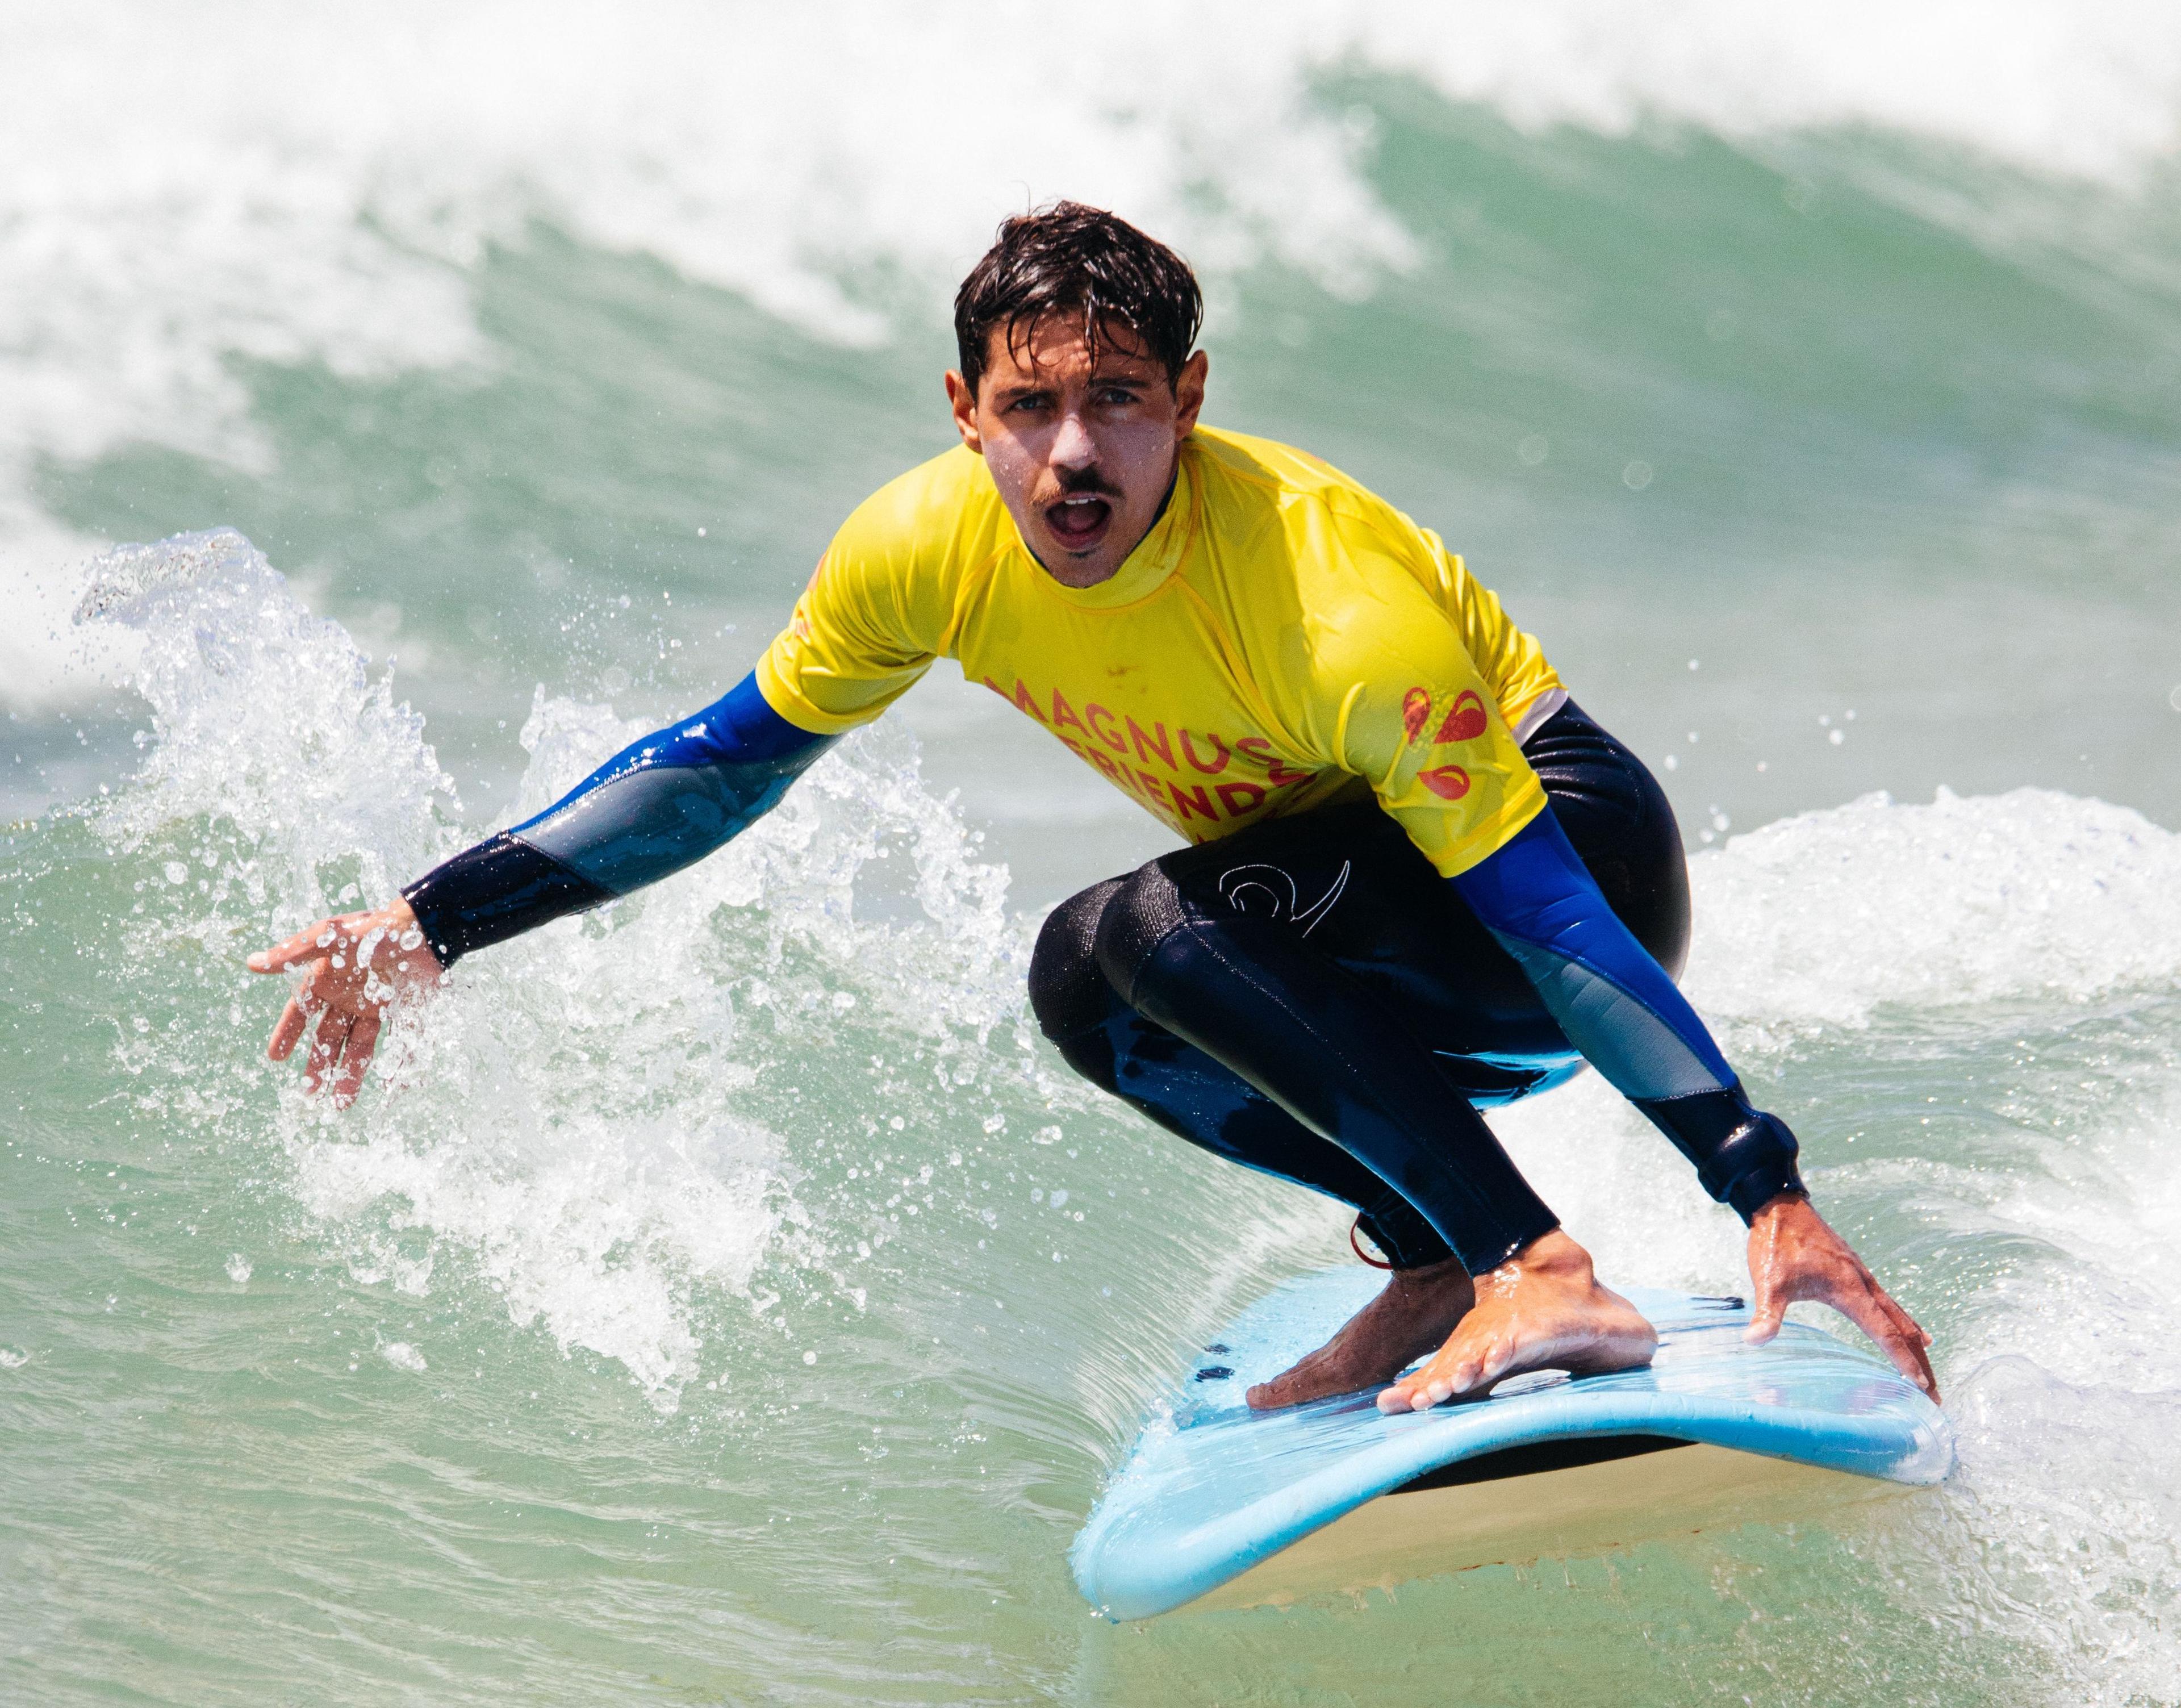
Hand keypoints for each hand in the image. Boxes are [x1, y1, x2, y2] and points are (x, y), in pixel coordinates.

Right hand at [246, 899, 441, 1106]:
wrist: (422, 927)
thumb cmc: (371, 928)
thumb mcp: (328, 937)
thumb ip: (292, 952)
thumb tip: (250, 963)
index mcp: (329, 981)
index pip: (302, 1012)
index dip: (288, 1033)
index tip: (275, 1057)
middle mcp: (350, 997)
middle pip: (330, 1037)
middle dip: (319, 1065)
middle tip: (309, 1094)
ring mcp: (378, 1006)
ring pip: (359, 1047)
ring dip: (349, 1074)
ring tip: (340, 1105)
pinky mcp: (405, 1013)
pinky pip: (398, 1046)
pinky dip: (395, 1067)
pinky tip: (388, 1089)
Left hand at [1745, 1192, 1938, 1402]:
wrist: (1780, 1206)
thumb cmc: (1776, 1243)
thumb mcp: (1768, 1281)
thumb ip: (1767, 1314)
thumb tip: (1753, 1342)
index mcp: (1850, 1289)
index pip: (1884, 1333)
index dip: (1903, 1361)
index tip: (1923, 1388)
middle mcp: (1864, 1284)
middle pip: (1902, 1330)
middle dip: (1920, 1364)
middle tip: (1936, 1397)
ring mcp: (1863, 1277)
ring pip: (1900, 1317)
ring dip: (1915, 1347)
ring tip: (1929, 1375)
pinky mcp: (1857, 1272)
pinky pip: (1890, 1305)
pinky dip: (1906, 1326)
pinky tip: (1915, 1335)